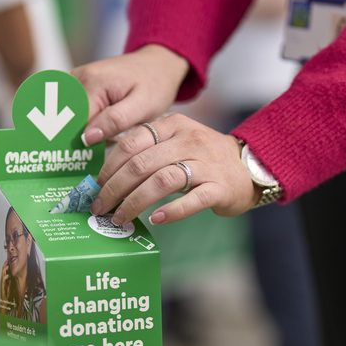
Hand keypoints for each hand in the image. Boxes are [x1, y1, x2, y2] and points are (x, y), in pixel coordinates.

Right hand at [72, 45, 190, 144]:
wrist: (159, 63)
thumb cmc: (155, 84)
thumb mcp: (143, 105)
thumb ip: (115, 120)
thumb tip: (87, 138)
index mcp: (94, 81)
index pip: (75, 120)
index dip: (78, 142)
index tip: (83, 159)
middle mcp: (80, 76)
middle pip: (68, 116)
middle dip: (77, 137)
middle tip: (93, 152)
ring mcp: (78, 78)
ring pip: (69, 113)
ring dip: (80, 129)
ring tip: (98, 140)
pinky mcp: (81, 83)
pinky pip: (76, 107)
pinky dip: (84, 121)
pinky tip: (99, 129)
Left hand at [90, 113, 258, 225]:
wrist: (250, 167)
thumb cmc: (204, 158)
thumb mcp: (176, 141)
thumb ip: (147, 150)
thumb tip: (106, 174)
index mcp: (173, 125)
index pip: (131, 142)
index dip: (109, 167)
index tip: (96, 186)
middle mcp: (189, 140)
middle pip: (142, 163)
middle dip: (114, 188)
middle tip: (100, 207)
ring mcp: (206, 163)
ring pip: (162, 181)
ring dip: (135, 202)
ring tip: (120, 217)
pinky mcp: (220, 187)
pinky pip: (192, 200)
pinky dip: (171, 211)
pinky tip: (156, 220)